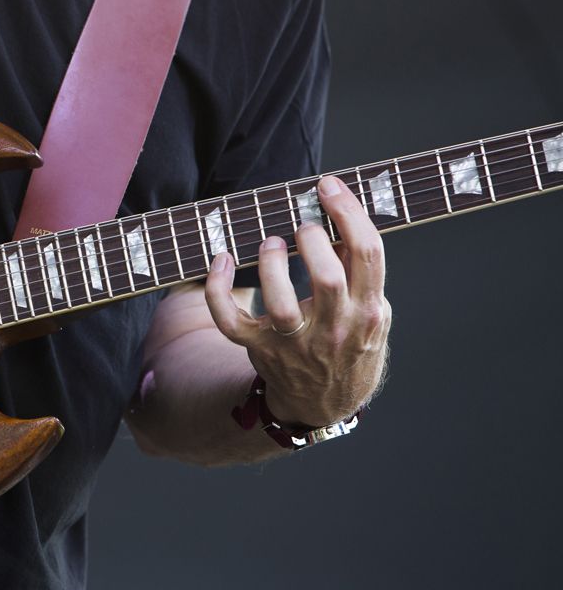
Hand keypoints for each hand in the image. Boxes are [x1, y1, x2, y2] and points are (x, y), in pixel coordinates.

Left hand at [204, 175, 390, 426]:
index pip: (367, 254)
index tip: (328, 188)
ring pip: (281, 304)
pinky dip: (218, 290)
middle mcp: (334, 329)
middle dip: (312, 241)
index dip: (348, 214)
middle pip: (328, 279)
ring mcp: (295, 343)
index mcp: (368, 312)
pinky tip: (221, 261)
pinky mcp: (261, 349)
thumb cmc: (348, 343)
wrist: (325, 402)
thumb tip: (339, 216)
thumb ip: (360, 272)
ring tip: (271, 243)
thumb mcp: (371, 311)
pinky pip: (230, 322)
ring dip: (272, 265)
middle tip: (302, 226)